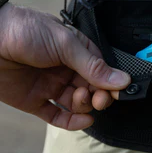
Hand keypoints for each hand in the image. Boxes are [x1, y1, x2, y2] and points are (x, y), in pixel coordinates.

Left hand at [0, 3, 130, 129]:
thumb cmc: (28, 31)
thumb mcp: (65, 44)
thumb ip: (92, 65)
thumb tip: (122, 79)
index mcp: (78, 51)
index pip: (102, 70)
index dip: (111, 82)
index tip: (119, 91)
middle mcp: (68, 68)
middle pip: (92, 88)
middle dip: (99, 95)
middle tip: (99, 99)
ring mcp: (52, 85)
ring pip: (77, 103)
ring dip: (85, 105)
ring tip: (81, 98)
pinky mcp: (35, 100)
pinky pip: (57, 115)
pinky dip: (72, 121)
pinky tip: (83, 121)